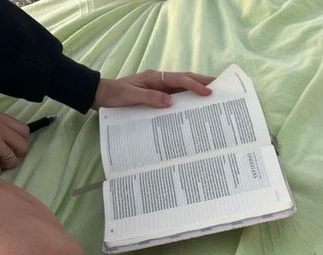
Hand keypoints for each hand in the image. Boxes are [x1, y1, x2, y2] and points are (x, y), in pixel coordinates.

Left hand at [93, 70, 212, 109]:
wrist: (102, 97)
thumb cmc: (115, 95)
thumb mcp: (129, 97)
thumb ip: (149, 98)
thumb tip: (170, 102)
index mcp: (155, 78)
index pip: (179, 79)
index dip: (194, 85)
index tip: (207, 92)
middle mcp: (160, 82)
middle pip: (185, 80)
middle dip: (203, 83)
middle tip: (221, 88)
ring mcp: (160, 90)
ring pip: (183, 89)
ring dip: (198, 92)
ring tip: (214, 98)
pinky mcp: (159, 98)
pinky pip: (176, 99)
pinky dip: (188, 101)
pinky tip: (196, 109)